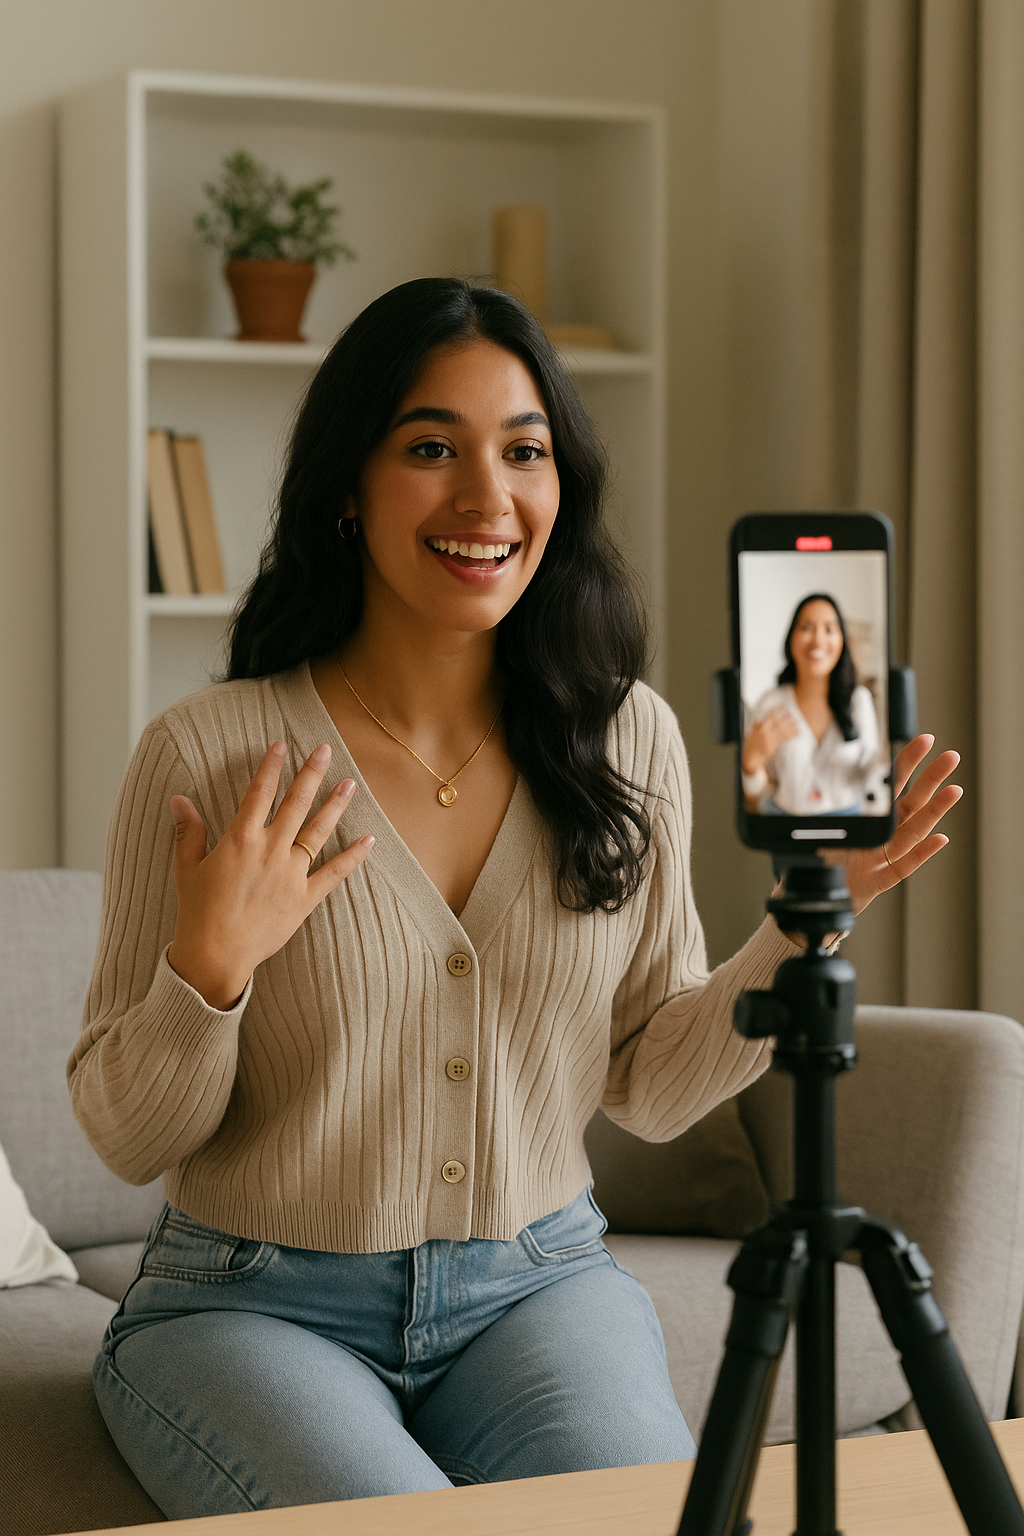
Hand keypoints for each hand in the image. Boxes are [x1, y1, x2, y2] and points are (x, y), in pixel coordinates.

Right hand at [166, 741, 373, 1008]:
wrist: (215, 955)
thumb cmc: (197, 912)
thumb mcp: (188, 867)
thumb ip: (189, 831)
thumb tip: (178, 799)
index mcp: (240, 839)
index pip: (259, 793)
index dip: (271, 766)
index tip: (282, 745)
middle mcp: (269, 851)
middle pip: (295, 803)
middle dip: (310, 773)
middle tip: (325, 750)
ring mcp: (290, 874)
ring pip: (318, 831)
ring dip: (334, 805)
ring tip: (349, 784)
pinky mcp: (304, 898)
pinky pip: (334, 873)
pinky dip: (353, 857)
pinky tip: (369, 840)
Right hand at [742, 706, 799, 774]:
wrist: (750, 759)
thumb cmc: (748, 747)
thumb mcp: (750, 734)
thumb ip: (755, 727)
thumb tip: (758, 721)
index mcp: (760, 728)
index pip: (770, 716)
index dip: (776, 710)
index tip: (781, 706)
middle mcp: (767, 733)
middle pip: (778, 722)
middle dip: (785, 717)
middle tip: (791, 713)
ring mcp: (771, 739)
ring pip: (783, 730)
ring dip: (790, 725)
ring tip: (796, 721)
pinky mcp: (775, 746)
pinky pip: (785, 739)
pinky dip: (791, 734)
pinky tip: (797, 732)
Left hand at [829, 734, 961, 914]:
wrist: (818, 894)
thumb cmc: (828, 858)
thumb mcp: (826, 823)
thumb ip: (833, 801)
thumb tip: (823, 765)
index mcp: (874, 818)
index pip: (892, 785)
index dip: (907, 763)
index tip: (924, 740)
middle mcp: (885, 835)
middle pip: (911, 804)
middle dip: (931, 780)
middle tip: (951, 757)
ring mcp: (883, 857)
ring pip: (912, 832)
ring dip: (933, 811)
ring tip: (953, 791)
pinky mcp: (877, 880)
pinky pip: (901, 867)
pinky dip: (921, 854)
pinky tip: (940, 839)